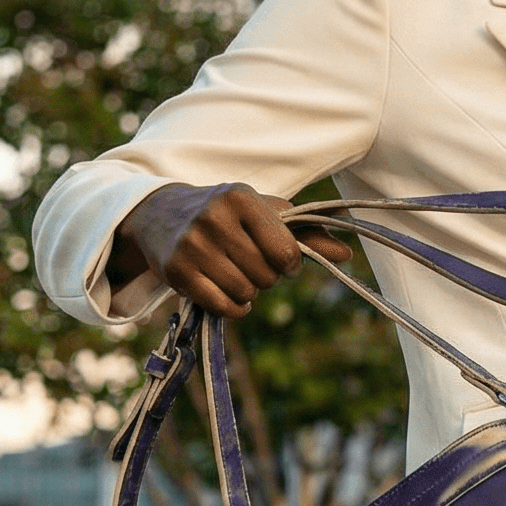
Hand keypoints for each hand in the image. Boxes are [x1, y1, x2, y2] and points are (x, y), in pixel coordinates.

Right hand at [113, 181, 352, 318]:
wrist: (158, 214)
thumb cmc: (225, 214)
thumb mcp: (263, 213)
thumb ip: (306, 233)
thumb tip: (347, 253)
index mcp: (241, 198)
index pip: (285, 251)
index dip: (289, 264)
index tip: (282, 261)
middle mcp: (215, 218)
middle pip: (265, 276)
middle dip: (266, 277)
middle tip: (250, 264)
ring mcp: (192, 245)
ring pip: (245, 293)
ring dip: (248, 293)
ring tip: (235, 274)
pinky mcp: (176, 272)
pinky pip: (223, 307)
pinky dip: (233, 307)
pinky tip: (226, 291)